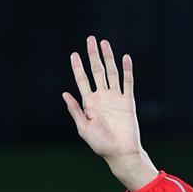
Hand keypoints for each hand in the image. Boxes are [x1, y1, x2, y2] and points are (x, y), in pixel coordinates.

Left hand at [63, 35, 157, 190]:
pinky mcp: (128, 101)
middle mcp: (102, 98)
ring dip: (108, 57)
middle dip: (93, 56)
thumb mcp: (83, 127)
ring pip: (111, 72)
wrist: (120, 152)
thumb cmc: (100, 144)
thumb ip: (75, 110)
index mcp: (90, 104)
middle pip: (97, 71)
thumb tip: (65, 93)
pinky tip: (125, 58)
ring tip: (104, 43)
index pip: (82, 80)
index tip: (74, 55)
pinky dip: (127, 70)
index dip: (78, 67)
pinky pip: (127, 82)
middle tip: (90, 39)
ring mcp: (115, 98)